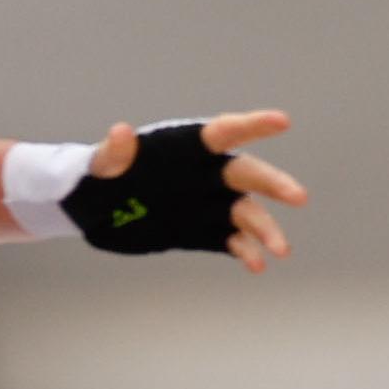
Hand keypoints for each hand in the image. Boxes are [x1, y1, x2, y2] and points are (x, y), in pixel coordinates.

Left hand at [88, 111, 304, 270]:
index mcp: (184, 148)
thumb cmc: (93, 179)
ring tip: (280, 251)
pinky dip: (247, 252)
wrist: (90, 213)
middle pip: (246, 174)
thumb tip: (121, 133)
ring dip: (266, 228)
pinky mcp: (202, 232)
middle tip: (298, 197)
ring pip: (246, 212)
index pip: (223, 132)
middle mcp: (203, 173)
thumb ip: (112, 155)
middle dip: (273, 184)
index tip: (281, 123)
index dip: (252, 126)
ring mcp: (206, 204)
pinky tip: (258, 266)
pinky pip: (232, 241)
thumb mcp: (96, 168)